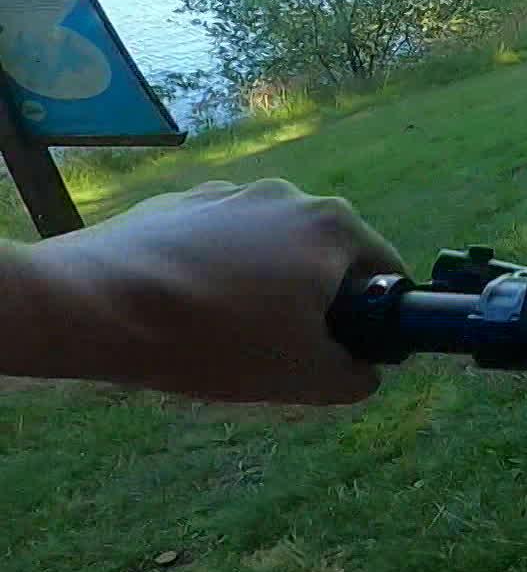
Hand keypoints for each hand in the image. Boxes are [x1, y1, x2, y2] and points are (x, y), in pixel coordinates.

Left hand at [26, 179, 402, 402]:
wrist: (95, 305)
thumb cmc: (217, 340)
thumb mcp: (306, 378)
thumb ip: (356, 375)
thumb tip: (365, 368)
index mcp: (335, 228)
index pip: (386, 271)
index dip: (375, 317)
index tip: (344, 350)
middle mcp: (290, 195)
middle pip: (326, 255)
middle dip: (315, 297)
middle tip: (283, 346)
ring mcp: (229, 193)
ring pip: (270, 246)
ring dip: (264, 282)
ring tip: (224, 330)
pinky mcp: (177, 203)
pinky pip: (217, 240)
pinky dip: (215, 269)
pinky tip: (185, 307)